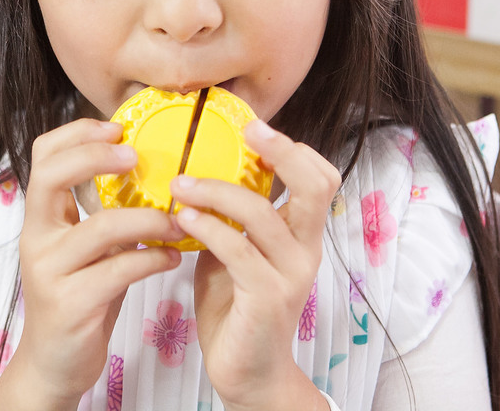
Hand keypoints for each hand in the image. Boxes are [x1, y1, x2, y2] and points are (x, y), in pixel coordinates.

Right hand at [0, 118, 182, 410]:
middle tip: (136, 156)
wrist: (55, 364)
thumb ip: (104, 211)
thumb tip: (150, 169)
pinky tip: (172, 257)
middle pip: (51, 176)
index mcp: (41, 218)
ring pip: (100, 227)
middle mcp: (37, 238)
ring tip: (177, 220)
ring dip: (148, 219)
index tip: (116, 129)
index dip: (77, 133)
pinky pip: (119, 270)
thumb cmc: (81, 296)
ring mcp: (50, 271)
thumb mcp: (87, 247)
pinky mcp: (70, 304)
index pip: (42, 156)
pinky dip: (153, 259)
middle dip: (95, 157)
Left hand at [169, 119, 338, 410]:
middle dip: (281, 150)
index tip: (253, 127)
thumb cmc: (236, 307)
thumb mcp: (235, 250)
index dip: (293, 147)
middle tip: (245, 131)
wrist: (247, 373)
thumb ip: (231, 216)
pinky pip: (237, 250)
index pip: (319, 177)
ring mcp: (290, 274)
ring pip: (261, 213)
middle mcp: (305, 249)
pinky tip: (182, 218)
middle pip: (314, 184)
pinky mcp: (267, 298)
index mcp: (301, 234)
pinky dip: (207, 227)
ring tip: (180, 184)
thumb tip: (199, 170)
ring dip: (215, 190)